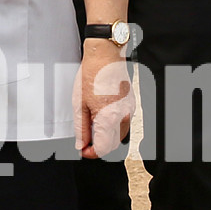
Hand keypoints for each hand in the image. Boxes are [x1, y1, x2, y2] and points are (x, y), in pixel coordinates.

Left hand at [75, 41, 132, 159]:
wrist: (106, 56)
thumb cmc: (92, 75)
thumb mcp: (79, 104)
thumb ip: (81, 127)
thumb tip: (81, 144)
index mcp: (108, 118)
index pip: (103, 148)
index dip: (91, 153)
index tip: (83, 150)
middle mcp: (123, 117)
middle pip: (112, 144)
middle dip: (98, 146)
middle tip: (85, 141)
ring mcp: (129, 111)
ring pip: (119, 135)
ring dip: (106, 136)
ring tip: (92, 125)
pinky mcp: (131, 104)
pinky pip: (124, 123)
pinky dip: (113, 125)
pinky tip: (102, 115)